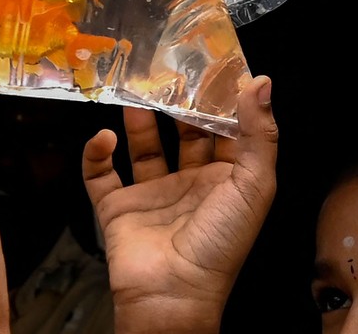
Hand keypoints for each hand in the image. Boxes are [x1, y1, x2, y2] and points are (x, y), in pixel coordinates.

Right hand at [82, 75, 277, 333]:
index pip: (226, 129)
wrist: (171, 294)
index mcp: (226, 179)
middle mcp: (190, 183)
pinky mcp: (117, 207)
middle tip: (169, 70)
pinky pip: (101, 174)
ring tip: (136, 94)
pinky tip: (104, 137)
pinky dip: (96, 153)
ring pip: (144, 146)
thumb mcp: (253, 185)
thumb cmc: (219, 244)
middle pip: (184, 133)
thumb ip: (259, 133)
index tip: (211, 62)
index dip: (220, 98)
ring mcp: (152, 194)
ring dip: (139, 121)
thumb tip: (260, 82)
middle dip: (179, 103)